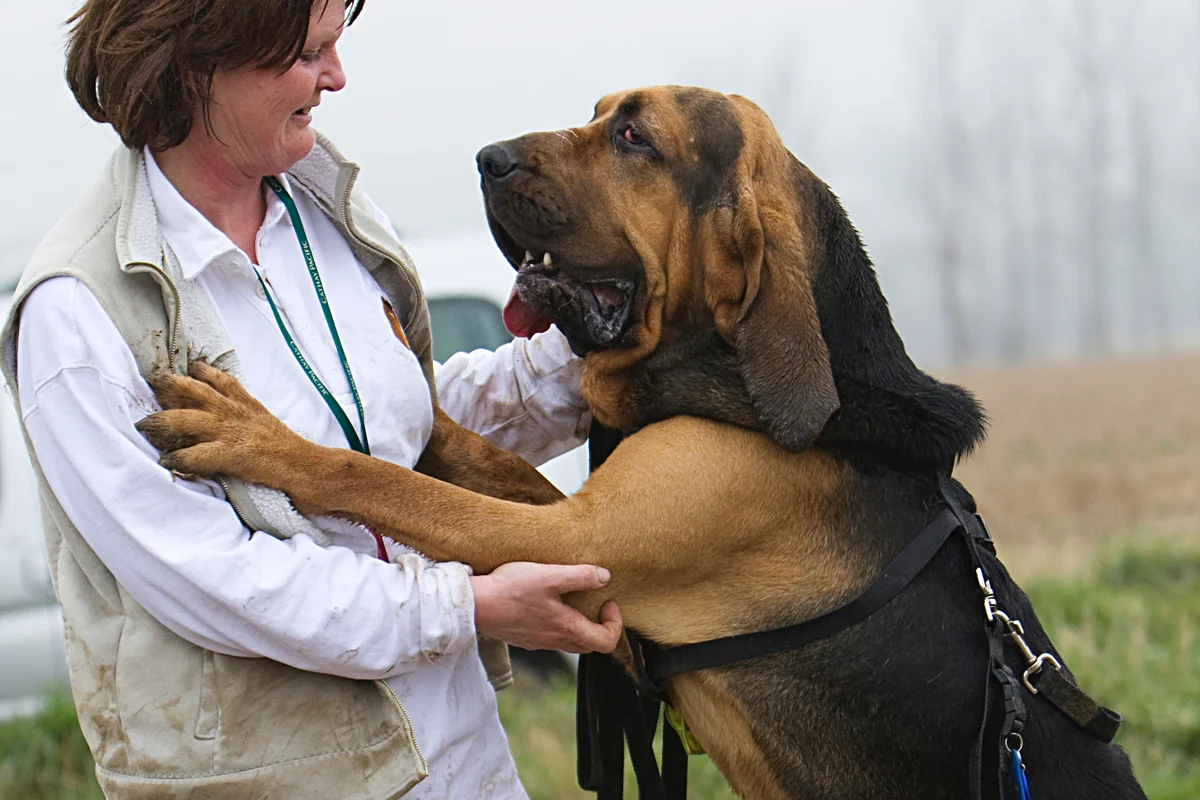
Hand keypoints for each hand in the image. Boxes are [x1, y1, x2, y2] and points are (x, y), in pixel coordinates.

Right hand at [470, 562, 622, 653]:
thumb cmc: (510, 590)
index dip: (615, 624)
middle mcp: (554, 642)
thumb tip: (604, 577)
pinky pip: (550, 637)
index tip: (607, 601)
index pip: (606, 642)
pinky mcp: (523, 638)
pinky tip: (547, 604)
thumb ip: (580, 576)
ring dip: (579, 625)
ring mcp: (538, 643)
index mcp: (566, 629)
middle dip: (599, 626)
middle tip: (595, 601)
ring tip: (572, 600)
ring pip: (569, 642)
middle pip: (589, 645)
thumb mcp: (549, 575)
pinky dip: (558, 625)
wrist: (473, 605)